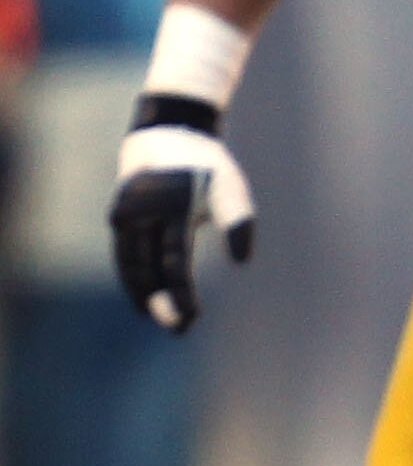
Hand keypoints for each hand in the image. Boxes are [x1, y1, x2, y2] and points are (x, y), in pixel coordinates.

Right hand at [110, 116, 255, 332]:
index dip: (180, 293)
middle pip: (146, 269)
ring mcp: (125, 215)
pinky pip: (124, 256)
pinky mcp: (118, 219)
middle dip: (159, 302)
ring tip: (162, 319)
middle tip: (178, 329)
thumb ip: (238, 222)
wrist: (168, 136)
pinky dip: (134, 278)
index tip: (190, 317)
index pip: (174, 261)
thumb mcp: (231, 188)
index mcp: (172, 207)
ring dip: (143, 294)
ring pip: (129, 265)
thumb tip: (241, 261)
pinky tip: (146, 298)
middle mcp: (141, 213)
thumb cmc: (208, 167)